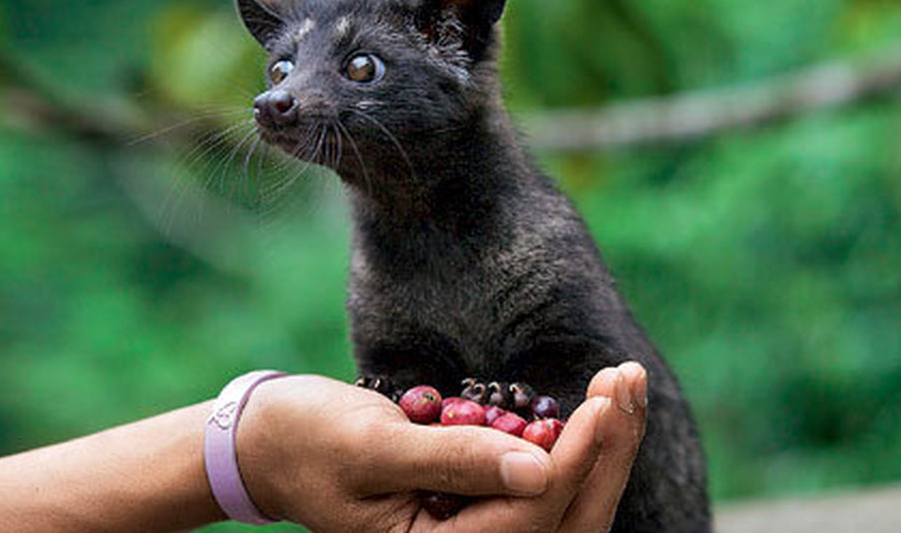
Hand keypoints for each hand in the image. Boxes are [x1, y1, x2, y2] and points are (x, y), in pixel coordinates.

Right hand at [235, 363, 647, 532]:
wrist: (275, 441)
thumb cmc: (310, 441)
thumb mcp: (373, 447)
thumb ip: (455, 461)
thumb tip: (538, 470)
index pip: (529, 518)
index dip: (574, 461)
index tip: (603, 400)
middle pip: (566, 521)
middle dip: (605, 453)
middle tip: (626, 382)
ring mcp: (478, 532)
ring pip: (564, 506)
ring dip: (599, 447)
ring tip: (622, 382)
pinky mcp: (482, 506)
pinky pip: (543, 486)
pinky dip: (573, 445)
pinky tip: (593, 402)